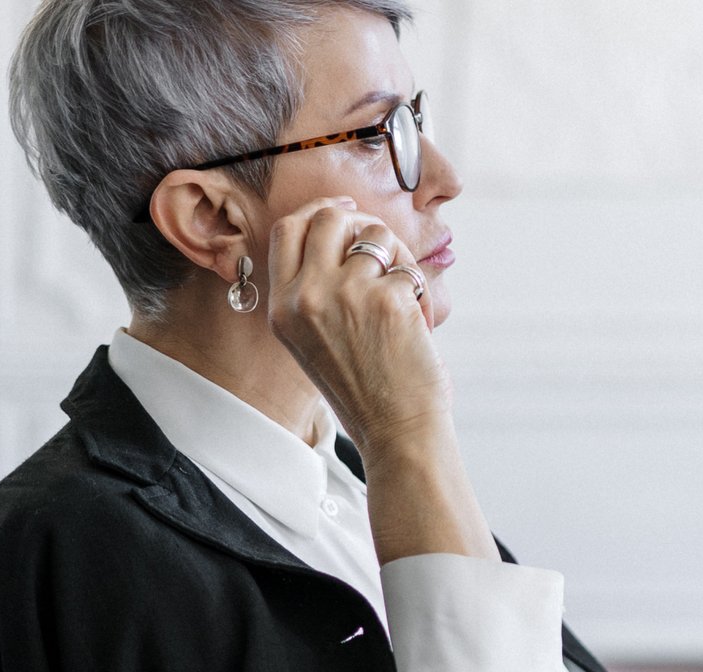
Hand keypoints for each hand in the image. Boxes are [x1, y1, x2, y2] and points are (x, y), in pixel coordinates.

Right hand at [265, 196, 446, 455]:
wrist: (396, 430)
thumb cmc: (365, 387)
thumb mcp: (313, 339)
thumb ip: (314, 289)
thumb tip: (344, 226)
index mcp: (281, 307)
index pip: (286, 229)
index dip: (318, 211)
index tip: (346, 212)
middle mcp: (304, 296)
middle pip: (328, 218)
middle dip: (361, 223)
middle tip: (385, 248)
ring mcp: (344, 293)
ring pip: (375, 235)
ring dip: (398, 257)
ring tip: (405, 296)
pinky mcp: (386, 297)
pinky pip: (408, 266)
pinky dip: (421, 290)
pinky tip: (420, 325)